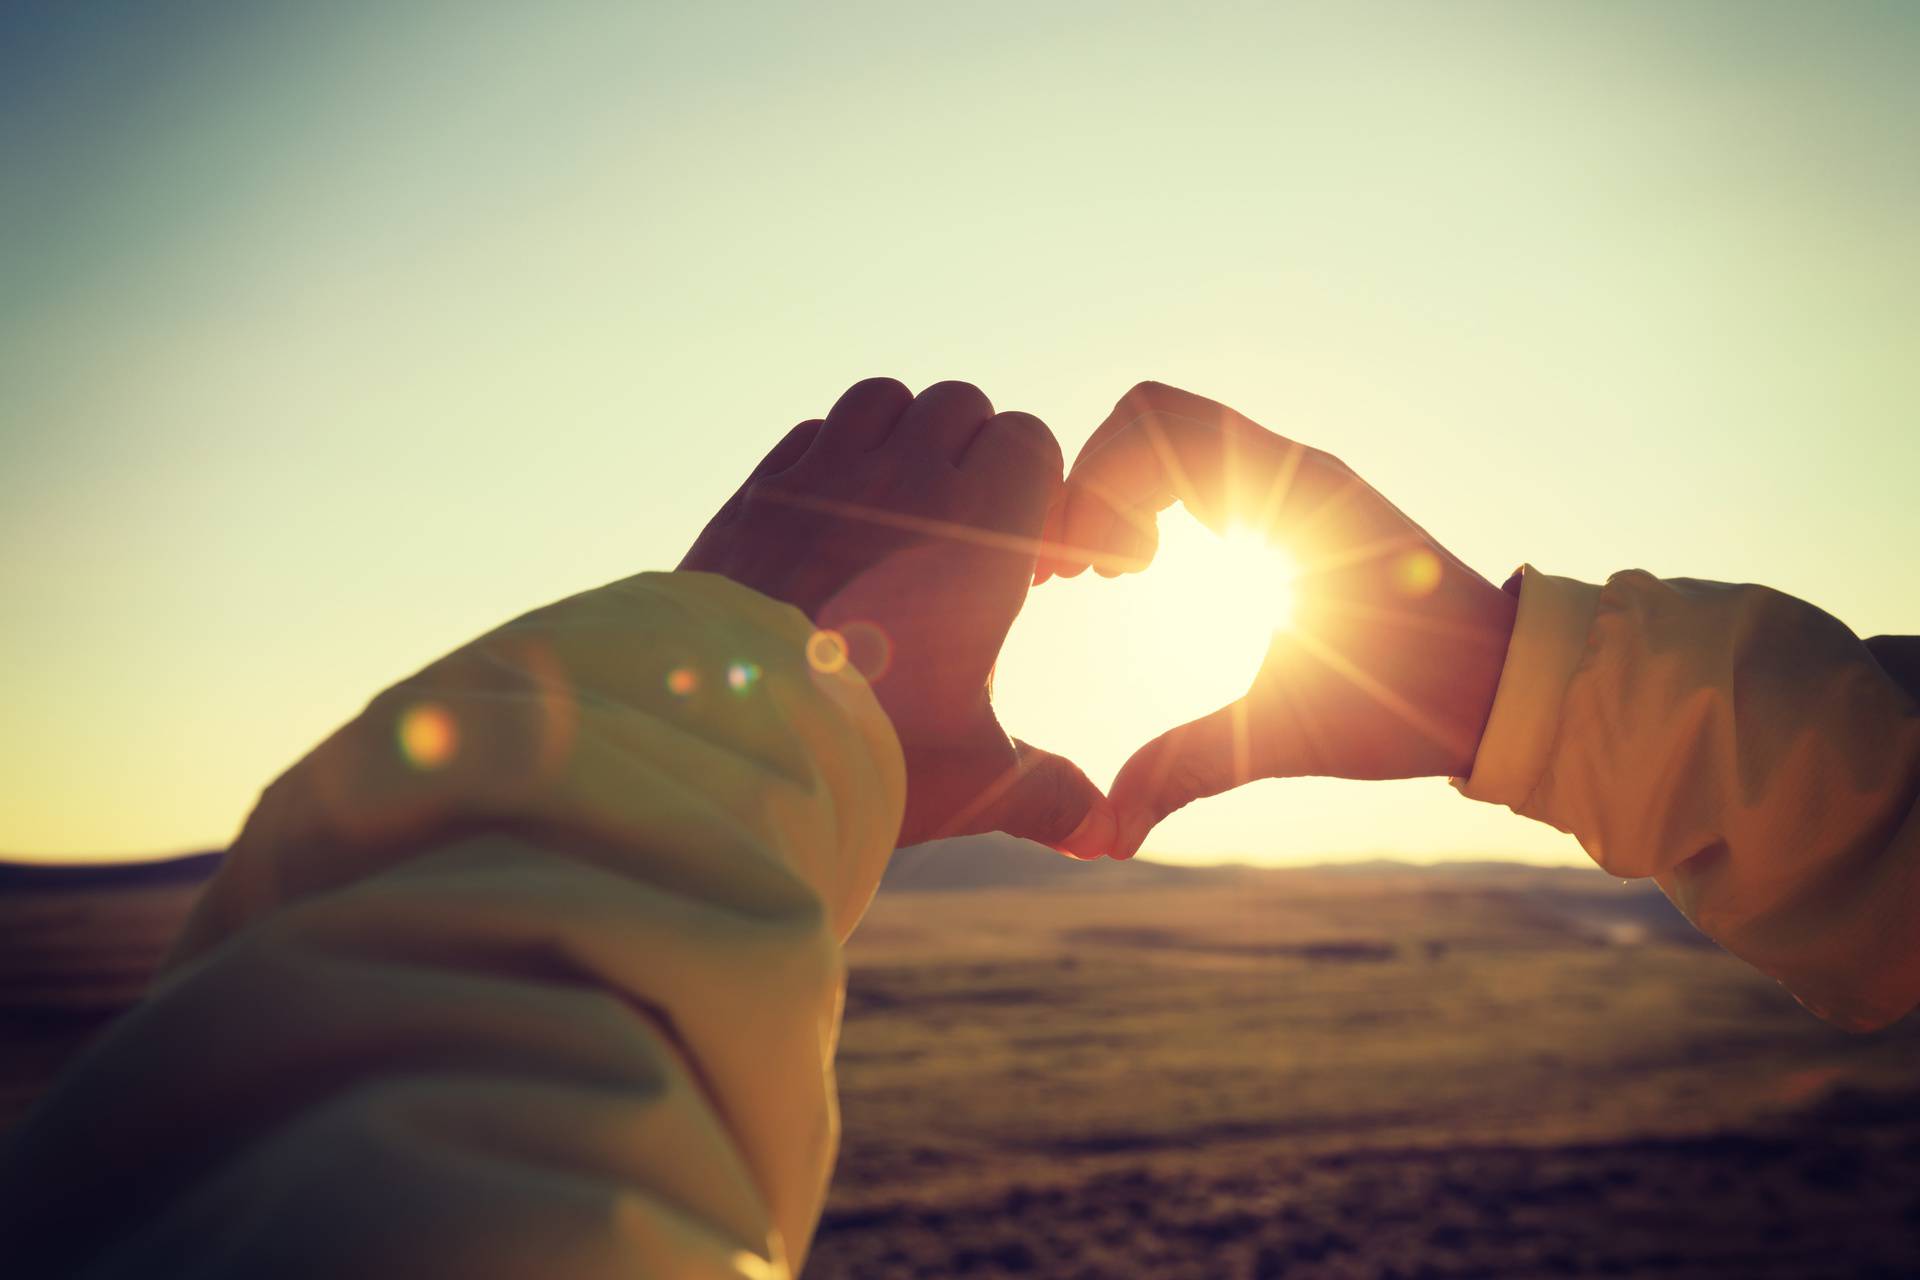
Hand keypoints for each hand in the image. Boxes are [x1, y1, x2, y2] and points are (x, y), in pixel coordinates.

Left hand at [682, 377, 1116, 854]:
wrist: (722, 738)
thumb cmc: (867, 754)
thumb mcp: (974, 777)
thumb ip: (1052, 794)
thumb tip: (1108, 837)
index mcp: (979, 530)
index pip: (1031, 443)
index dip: (1045, 495)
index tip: (1039, 567)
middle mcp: (904, 481)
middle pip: (962, 410)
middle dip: (979, 459)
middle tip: (975, 539)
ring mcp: (824, 478)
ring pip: (884, 403)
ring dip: (905, 440)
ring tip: (905, 513)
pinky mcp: (758, 491)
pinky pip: (813, 435)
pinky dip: (835, 460)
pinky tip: (836, 527)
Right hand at [1045, 381, 1517, 857]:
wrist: (1507, 685)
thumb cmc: (1411, 704)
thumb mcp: (1284, 736)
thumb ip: (1181, 773)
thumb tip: (1099, 840)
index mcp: (1291, 499)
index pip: (1154, 429)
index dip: (1095, 491)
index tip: (1090, 581)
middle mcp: (1291, 468)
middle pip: (1148, 417)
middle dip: (1093, 485)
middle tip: (1079, 576)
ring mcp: (1295, 476)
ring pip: (1171, 429)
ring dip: (1120, 488)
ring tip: (1109, 574)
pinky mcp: (1296, 497)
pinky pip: (1201, 458)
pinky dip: (1154, 494)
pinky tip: (1150, 567)